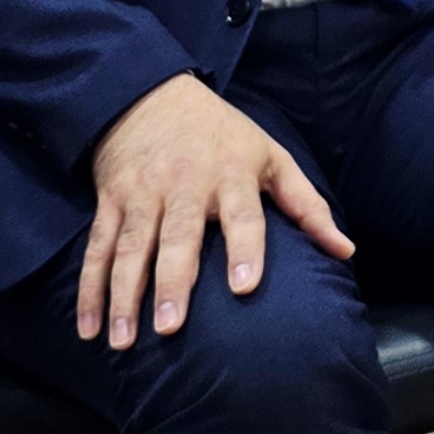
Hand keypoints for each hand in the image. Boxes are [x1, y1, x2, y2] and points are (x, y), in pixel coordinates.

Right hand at [73, 72, 351, 347]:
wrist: (149, 93)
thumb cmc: (222, 135)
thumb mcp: (270, 156)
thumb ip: (307, 205)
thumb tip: (345, 252)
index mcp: (231, 175)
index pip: (242, 214)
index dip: (244, 248)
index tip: (244, 286)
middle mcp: (185, 185)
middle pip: (178, 237)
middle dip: (172, 281)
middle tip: (170, 326)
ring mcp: (142, 193)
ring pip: (131, 248)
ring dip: (123, 295)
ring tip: (122, 340)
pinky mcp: (111, 200)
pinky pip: (97, 248)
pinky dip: (89, 288)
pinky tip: (88, 328)